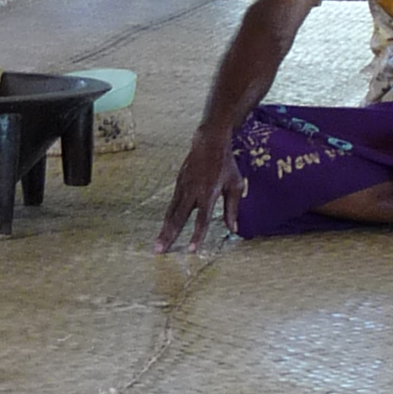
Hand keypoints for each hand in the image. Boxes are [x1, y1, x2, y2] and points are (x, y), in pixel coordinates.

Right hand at [157, 123, 240, 250]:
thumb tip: (234, 229)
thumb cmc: (226, 165)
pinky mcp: (178, 183)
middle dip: (169, 235)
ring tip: (157, 245)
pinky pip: (171, 204)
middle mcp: (193, 191)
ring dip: (164, 229)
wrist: (209, 141)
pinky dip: (167, 218)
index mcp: (209, 193)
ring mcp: (183, 186)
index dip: (197, 235)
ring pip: (172, 212)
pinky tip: (164, 228)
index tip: (190, 250)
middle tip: (160, 251)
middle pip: (179, 218)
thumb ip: (232, 208)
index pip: (202, 218)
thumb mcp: (235, 185)